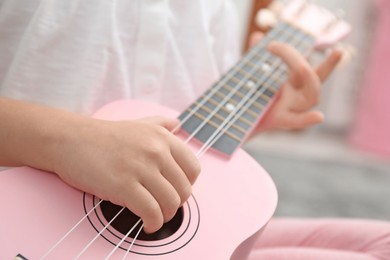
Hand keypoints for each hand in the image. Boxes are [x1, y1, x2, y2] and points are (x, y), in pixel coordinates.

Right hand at [55, 116, 200, 232]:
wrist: (70, 139)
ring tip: (156, 217)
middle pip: (184, 189)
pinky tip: (147, 224)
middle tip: (164, 207)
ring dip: (166, 216)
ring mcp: (140, 168)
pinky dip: (153, 223)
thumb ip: (161, 124)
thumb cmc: (104, 136)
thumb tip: (178, 124)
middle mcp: (156, 151)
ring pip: (171, 203)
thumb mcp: (138, 123)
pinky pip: (151, 212)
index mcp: (163, 137)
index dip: (188, 185)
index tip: (176, 191)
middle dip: (177, 204)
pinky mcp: (124, 186)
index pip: (193, 168)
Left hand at [248, 32, 341, 131]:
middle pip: (315, 78)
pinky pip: (297, 120)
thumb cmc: (253, 96)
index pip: (311, 64)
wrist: (242, 121)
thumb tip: (257, 36)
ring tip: (303, 66)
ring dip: (311, 79)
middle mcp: (299, 94)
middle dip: (327, 64)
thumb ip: (256, 55)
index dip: (319, 54)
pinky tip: (319, 116)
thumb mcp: (253, 73)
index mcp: (295, 80)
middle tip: (330, 51)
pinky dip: (308, 119)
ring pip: (312, 96)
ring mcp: (293, 107)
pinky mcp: (282, 119)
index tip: (331, 48)